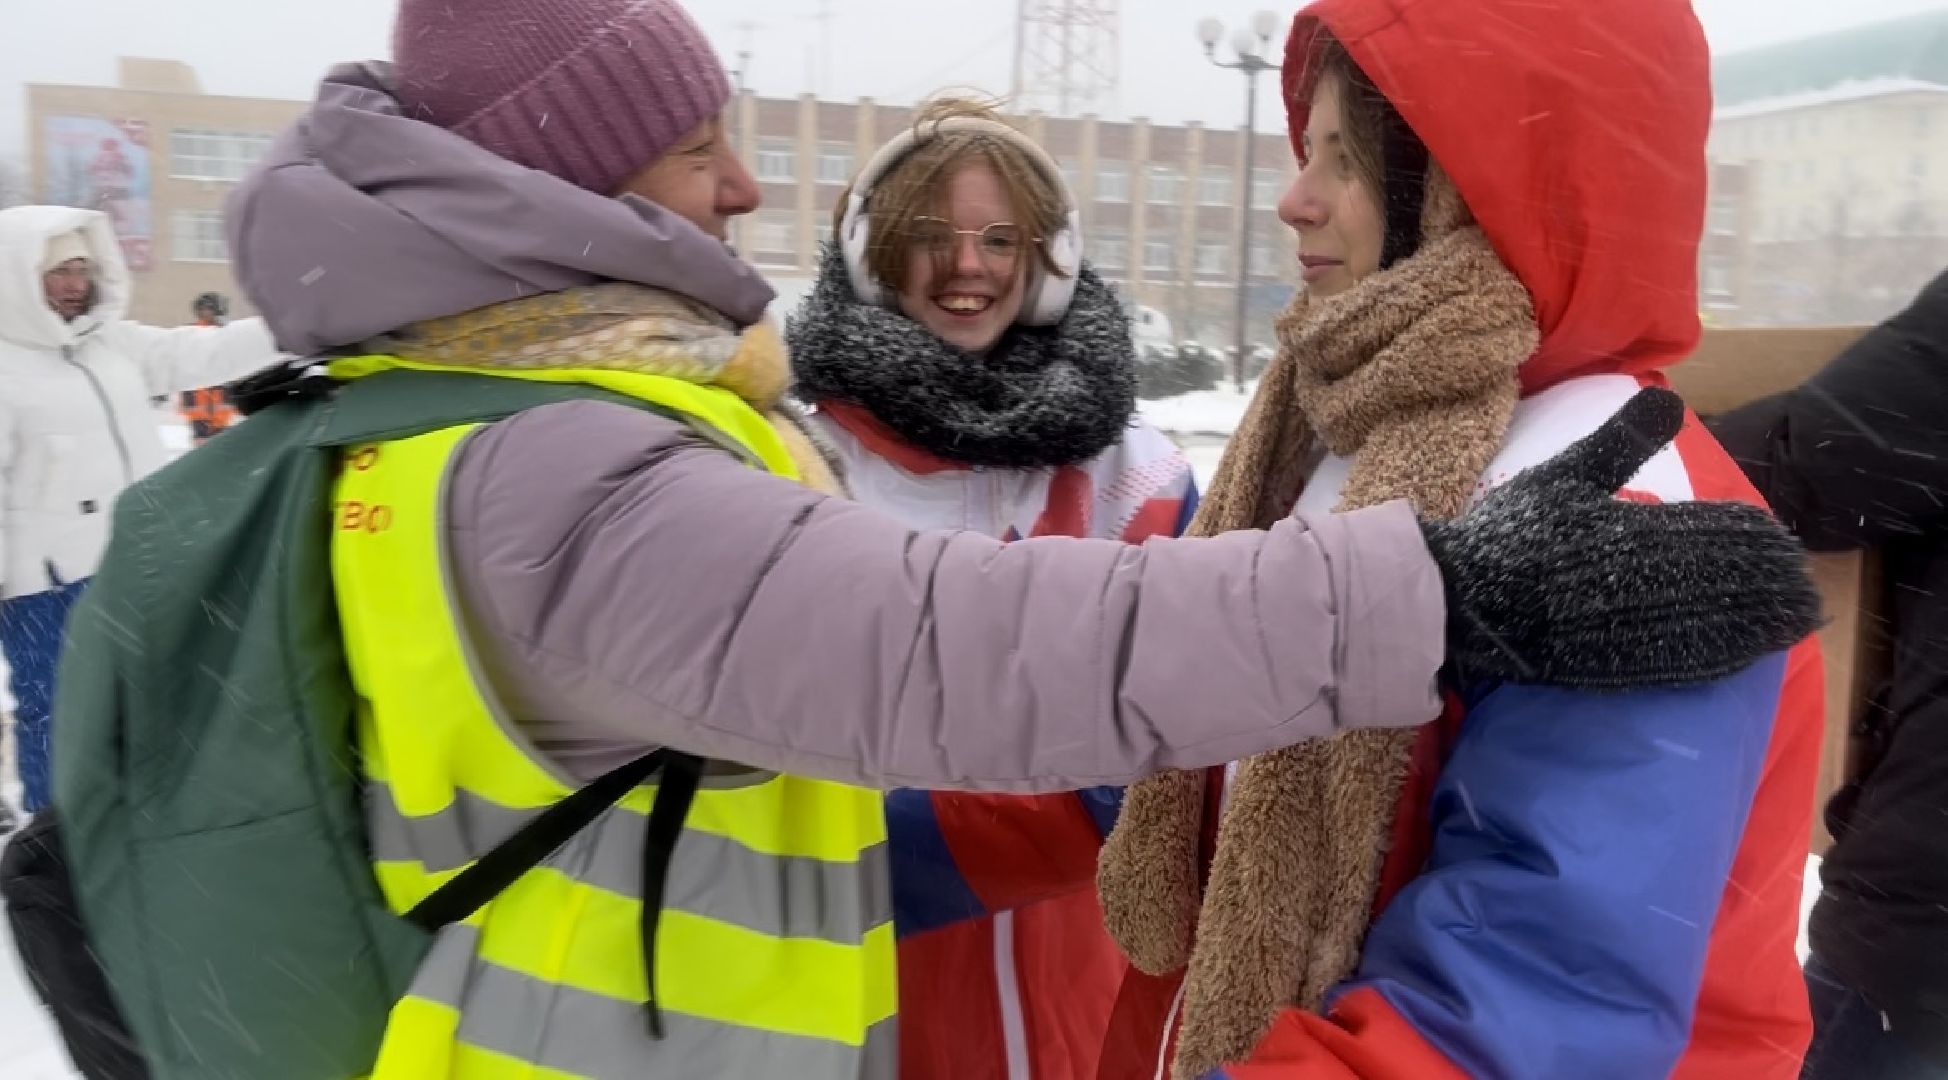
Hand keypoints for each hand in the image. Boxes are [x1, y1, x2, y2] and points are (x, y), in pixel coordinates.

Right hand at [1421, 387, 1821, 688]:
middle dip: (1771, 584)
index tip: (1782, 542)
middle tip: (1802, 587)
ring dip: (1762, 624)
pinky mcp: (1616, 665)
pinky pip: (1684, 664)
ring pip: (1718, 625)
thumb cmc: (1509, 534)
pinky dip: (1723, 658)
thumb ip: (1622, 440)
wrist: (1458, 599)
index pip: (1720, 531)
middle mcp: (1643, 580)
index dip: (1758, 539)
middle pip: (1730, 581)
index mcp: (1636, 530)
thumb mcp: (1565, 474)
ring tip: (1793, 621)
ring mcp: (1632, 627)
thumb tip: (1672, 398)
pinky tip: (1744, 656)